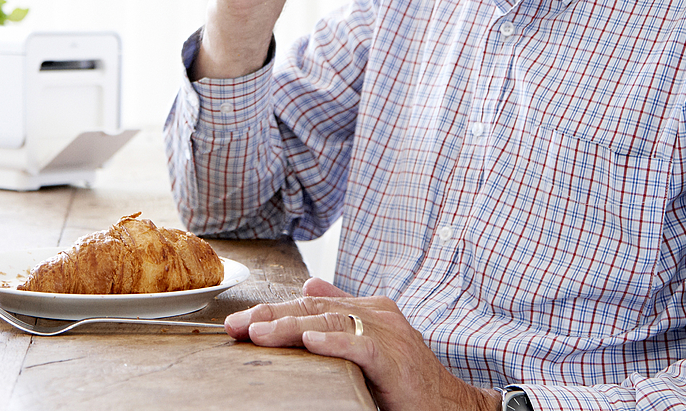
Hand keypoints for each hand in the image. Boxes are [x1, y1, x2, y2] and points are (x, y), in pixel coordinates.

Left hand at [224, 277, 499, 410]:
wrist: (450, 405)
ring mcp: (386, 332)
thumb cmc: (406, 378)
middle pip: (312, 308)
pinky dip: (332, 341)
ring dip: (289, 326)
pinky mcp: (393, 356)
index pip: (309, 304)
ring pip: (328, 321)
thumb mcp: (369, 342)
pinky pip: (358, 344)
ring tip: (258, 332)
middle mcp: (375, 313)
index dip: (272, 310)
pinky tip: (308, 341)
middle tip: (235, 326)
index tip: (238, 323)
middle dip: (269, 315)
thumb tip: (309, 287)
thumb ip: (341, 314)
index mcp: (367, 308)